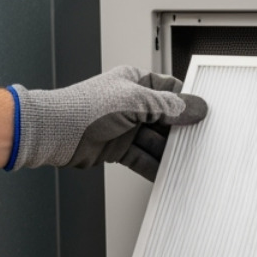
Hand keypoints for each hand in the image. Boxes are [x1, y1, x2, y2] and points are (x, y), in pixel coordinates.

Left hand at [12, 65, 207, 179]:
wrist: (53, 132)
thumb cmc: (83, 108)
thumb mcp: (134, 101)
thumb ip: (167, 106)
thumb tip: (195, 107)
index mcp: (135, 82)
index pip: (171, 90)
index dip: (187, 102)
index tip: (204, 114)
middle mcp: (131, 104)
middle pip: (166, 119)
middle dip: (180, 131)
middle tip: (198, 140)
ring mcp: (125, 128)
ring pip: (156, 141)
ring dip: (169, 151)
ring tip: (185, 160)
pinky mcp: (118, 149)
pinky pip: (143, 158)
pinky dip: (155, 166)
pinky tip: (167, 173)